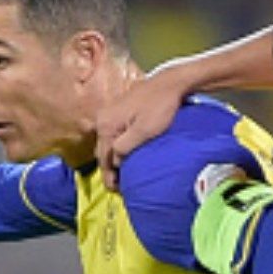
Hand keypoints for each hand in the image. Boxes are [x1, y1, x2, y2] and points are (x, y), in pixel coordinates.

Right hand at [95, 64, 196, 184]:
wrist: (170, 83)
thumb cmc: (160, 107)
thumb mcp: (144, 131)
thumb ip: (125, 147)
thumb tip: (115, 161)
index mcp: (106, 124)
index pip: (103, 157)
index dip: (109, 176)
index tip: (117, 190)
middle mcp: (103, 118)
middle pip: (103, 150)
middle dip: (110, 169)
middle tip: (119, 186)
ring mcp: (110, 114)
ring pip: (108, 143)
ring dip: (114, 159)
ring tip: (122, 174)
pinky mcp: (119, 111)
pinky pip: (114, 135)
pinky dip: (117, 147)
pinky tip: (125, 155)